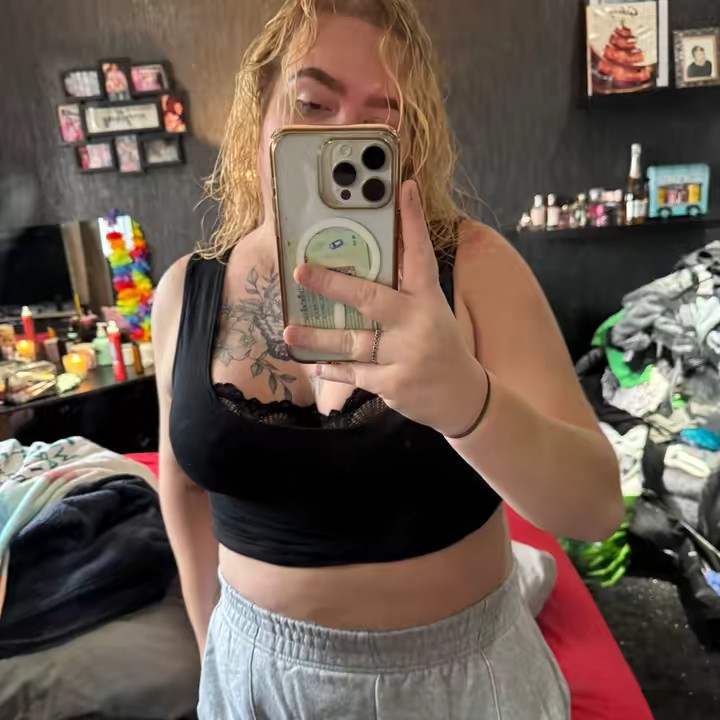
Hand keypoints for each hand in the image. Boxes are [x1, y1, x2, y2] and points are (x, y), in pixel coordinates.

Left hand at [284, 180, 487, 436]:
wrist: (463, 397)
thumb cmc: (441, 346)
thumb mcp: (432, 312)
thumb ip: (405, 291)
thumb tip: (367, 262)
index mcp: (429, 300)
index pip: (420, 254)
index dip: (412, 220)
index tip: (404, 187)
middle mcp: (417, 324)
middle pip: (371, 299)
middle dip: (334, 284)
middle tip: (301, 271)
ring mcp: (405, 355)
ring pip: (354, 341)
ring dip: (319, 337)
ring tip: (289, 332)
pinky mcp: (394, 383)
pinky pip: (354, 373)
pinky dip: (333, 368)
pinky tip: (314, 364)